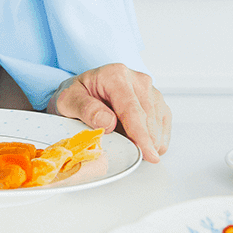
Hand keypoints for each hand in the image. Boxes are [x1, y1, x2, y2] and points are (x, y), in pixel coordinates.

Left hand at [52, 63, 170, 162]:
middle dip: (145, 142)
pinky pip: (163, 126)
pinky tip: (140, 143)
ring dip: (148, 141)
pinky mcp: (157, 102)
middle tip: (130, 156)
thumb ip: (86, 109)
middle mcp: (137, 80)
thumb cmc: (77, 95)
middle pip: (149, 117)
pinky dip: (155, 139)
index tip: (149, 154)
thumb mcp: (68, 101)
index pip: (131, 108)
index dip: (141, 134)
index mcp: (115, 75)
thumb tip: (108, 122)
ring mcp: (150, 90)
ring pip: (158, 123)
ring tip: (126, 143)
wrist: (83, 90)